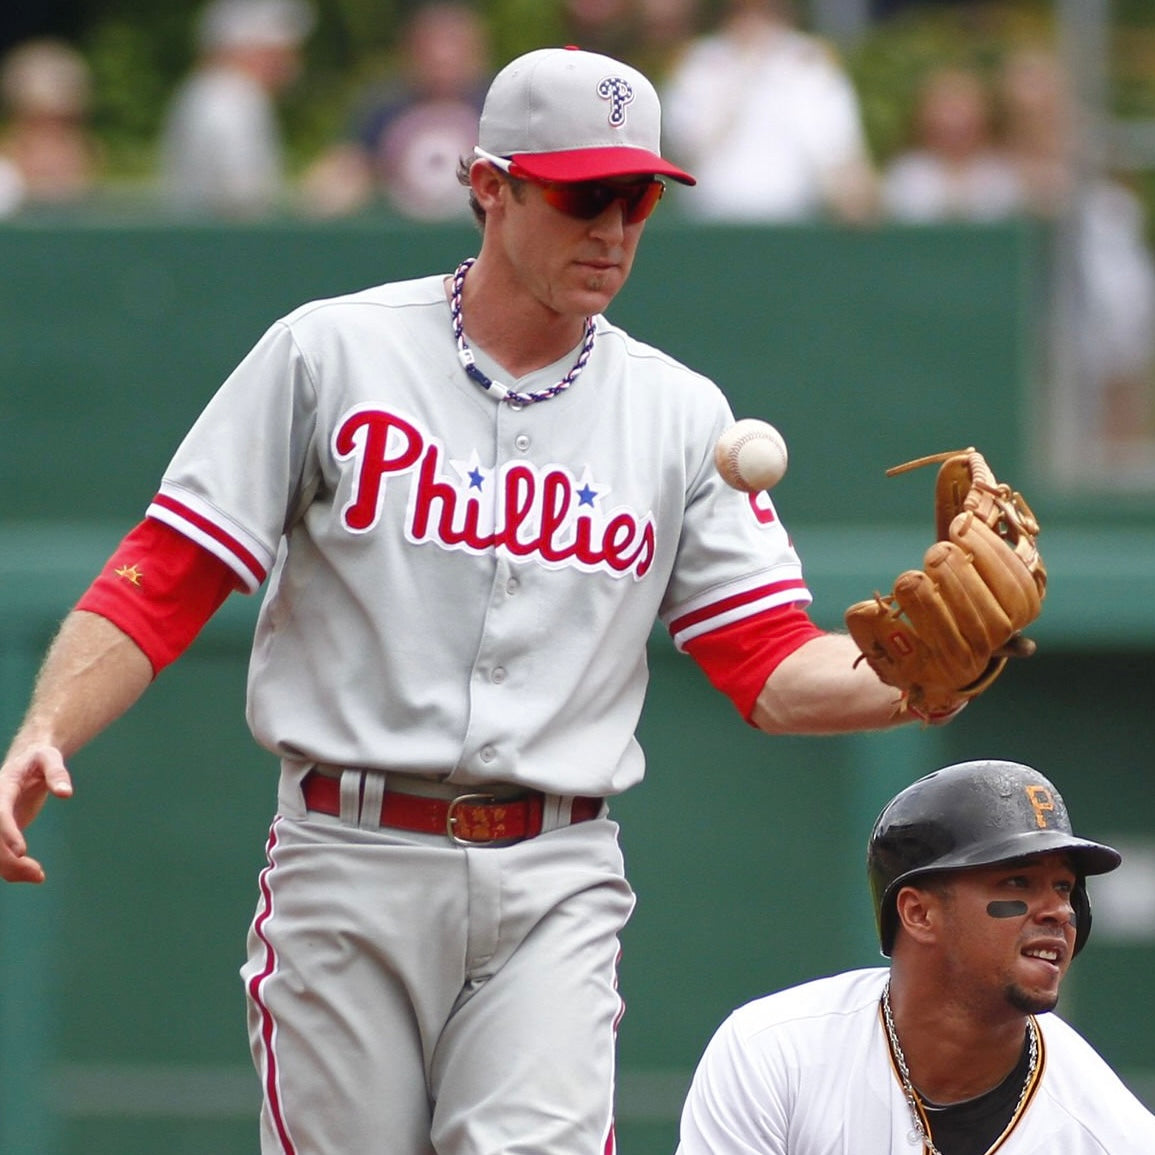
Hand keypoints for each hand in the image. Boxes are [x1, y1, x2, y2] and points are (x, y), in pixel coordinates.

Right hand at [0, 744, 72, 882]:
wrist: (25, 761)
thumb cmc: (39, 758)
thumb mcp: (49, 758)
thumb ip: (57, 773)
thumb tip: (66, 793)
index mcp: (1, 789)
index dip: (7, 832)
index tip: (21, 851)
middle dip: (9, 860)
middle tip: (38, 874)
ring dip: (10, 869)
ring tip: (39, 876)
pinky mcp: (1, 831)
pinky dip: (11, 869)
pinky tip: (33, 874)